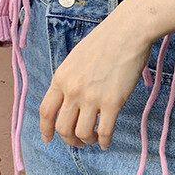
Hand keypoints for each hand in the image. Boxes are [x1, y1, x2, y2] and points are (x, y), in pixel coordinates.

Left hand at [39, 7, 151, 148]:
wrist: (128, 32)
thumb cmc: (105, 41)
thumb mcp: (76, 59)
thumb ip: (69, 79)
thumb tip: (69, 99)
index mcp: (61, 78)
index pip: (46, 112)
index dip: (46, 130)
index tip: (48, 139)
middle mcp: (72, 90)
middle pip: (62, 128)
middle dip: (69, 140)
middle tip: (78, 142)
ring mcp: (92, 97)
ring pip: (81, 133)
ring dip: (87, 141)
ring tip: (93, 139)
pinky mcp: (112, 102)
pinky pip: (104, 132)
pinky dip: (104, 141)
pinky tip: (106, 142)